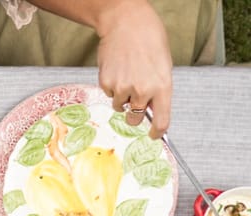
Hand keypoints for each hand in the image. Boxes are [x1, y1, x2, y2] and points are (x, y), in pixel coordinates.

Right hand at [95, 2, 171, 137]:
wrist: (127, 25)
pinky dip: (112, 86)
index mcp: (162, 86)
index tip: (153, 136)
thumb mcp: (162, 66)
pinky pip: (109, 94)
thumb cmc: (149, 42)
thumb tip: (152, 111)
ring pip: (120, 106)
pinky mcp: (107, 83)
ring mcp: (123, 87)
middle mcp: (143, 90)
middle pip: (135, 118)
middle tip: (134, 100)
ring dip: (122, 96)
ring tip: (126, 75)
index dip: (157, 132)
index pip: (162, 120)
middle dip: (134, 114)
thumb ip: (159, 90)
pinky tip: (117, 69)